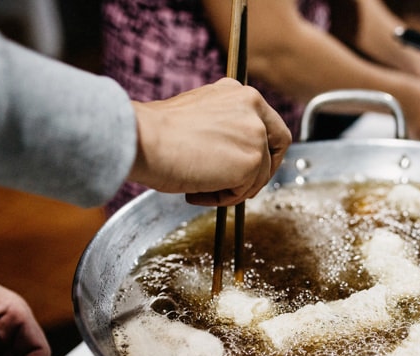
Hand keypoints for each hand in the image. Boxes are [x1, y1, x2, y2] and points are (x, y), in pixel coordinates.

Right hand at [128, 78, 291, 206]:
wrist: (142, 139)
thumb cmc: (159, 132)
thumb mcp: (202, 118)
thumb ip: (226, 128)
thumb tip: (233, 153)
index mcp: (239, 93)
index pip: (270, 124)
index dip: (264, 150)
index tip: (250, 167)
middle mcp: (253, 106)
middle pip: (278, 148)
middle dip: (259, 172)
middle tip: (235, 187)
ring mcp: (256, 133)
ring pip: (259, 175)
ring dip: (232, 188)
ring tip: (199, 186)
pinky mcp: (253, 160)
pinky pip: (244, 191)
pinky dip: (223, 198)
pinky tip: (197, 190)